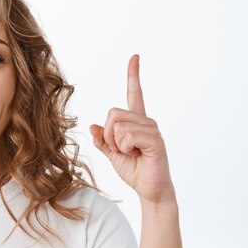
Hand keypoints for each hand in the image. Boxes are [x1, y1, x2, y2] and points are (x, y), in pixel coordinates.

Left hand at [89, 55, 175, 205]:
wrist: (149, 190)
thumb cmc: (134, 171)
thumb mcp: (112, 154)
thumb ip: (102, 140)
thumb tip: (92, 125)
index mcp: (137, 122)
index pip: (135, 93)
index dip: (133, 75)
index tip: (134, 57)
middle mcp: (146, 121)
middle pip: (113, 113)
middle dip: (108, 135)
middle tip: (121, 150)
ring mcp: (152, 129)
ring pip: (118, 126)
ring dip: (117, 144)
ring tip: (131, 154)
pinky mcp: (154, 140)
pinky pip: (127, 136)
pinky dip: (124, 148)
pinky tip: (137, 156)